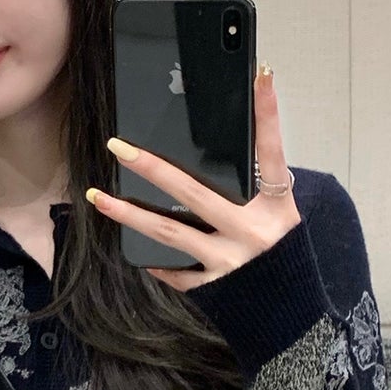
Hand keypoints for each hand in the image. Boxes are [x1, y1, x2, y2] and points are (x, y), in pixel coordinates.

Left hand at [85, 66, 301, 290]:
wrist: (292, 313)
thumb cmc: (284, 256)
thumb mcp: (281, 216)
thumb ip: (255, 187)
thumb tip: (220, 151)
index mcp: (277, 207)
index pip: (271, 153)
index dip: (268, 115)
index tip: (261, 76)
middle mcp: (252, 231)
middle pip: (194, 193)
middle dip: (152, 167)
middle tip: (119, 147)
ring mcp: (230, 261)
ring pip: (169, 232)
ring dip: (129, 214)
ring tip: (98, 197)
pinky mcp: (214, 286)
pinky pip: (176, 271)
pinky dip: (154, 260)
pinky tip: (130, 245)